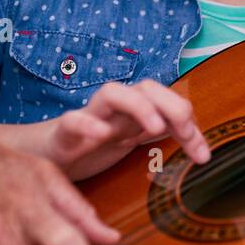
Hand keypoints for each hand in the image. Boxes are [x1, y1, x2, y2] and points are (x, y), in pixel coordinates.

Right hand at [0, 80, 210, 180]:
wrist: (41, 156)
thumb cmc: (87, 148)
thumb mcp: (129, 145)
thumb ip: (158, 139)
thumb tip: (199, 147)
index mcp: (133, 114)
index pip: (169, 104)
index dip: (190, 124)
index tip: (203, 156)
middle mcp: (115, 110)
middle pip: (147, 88)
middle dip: (172, 104)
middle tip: (187, 131)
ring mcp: (90, 117)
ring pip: (113, 93)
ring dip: (138, 105)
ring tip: (154, 125)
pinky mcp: (63, 132)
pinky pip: (72, 120)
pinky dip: (86, 124)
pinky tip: (101, 135)